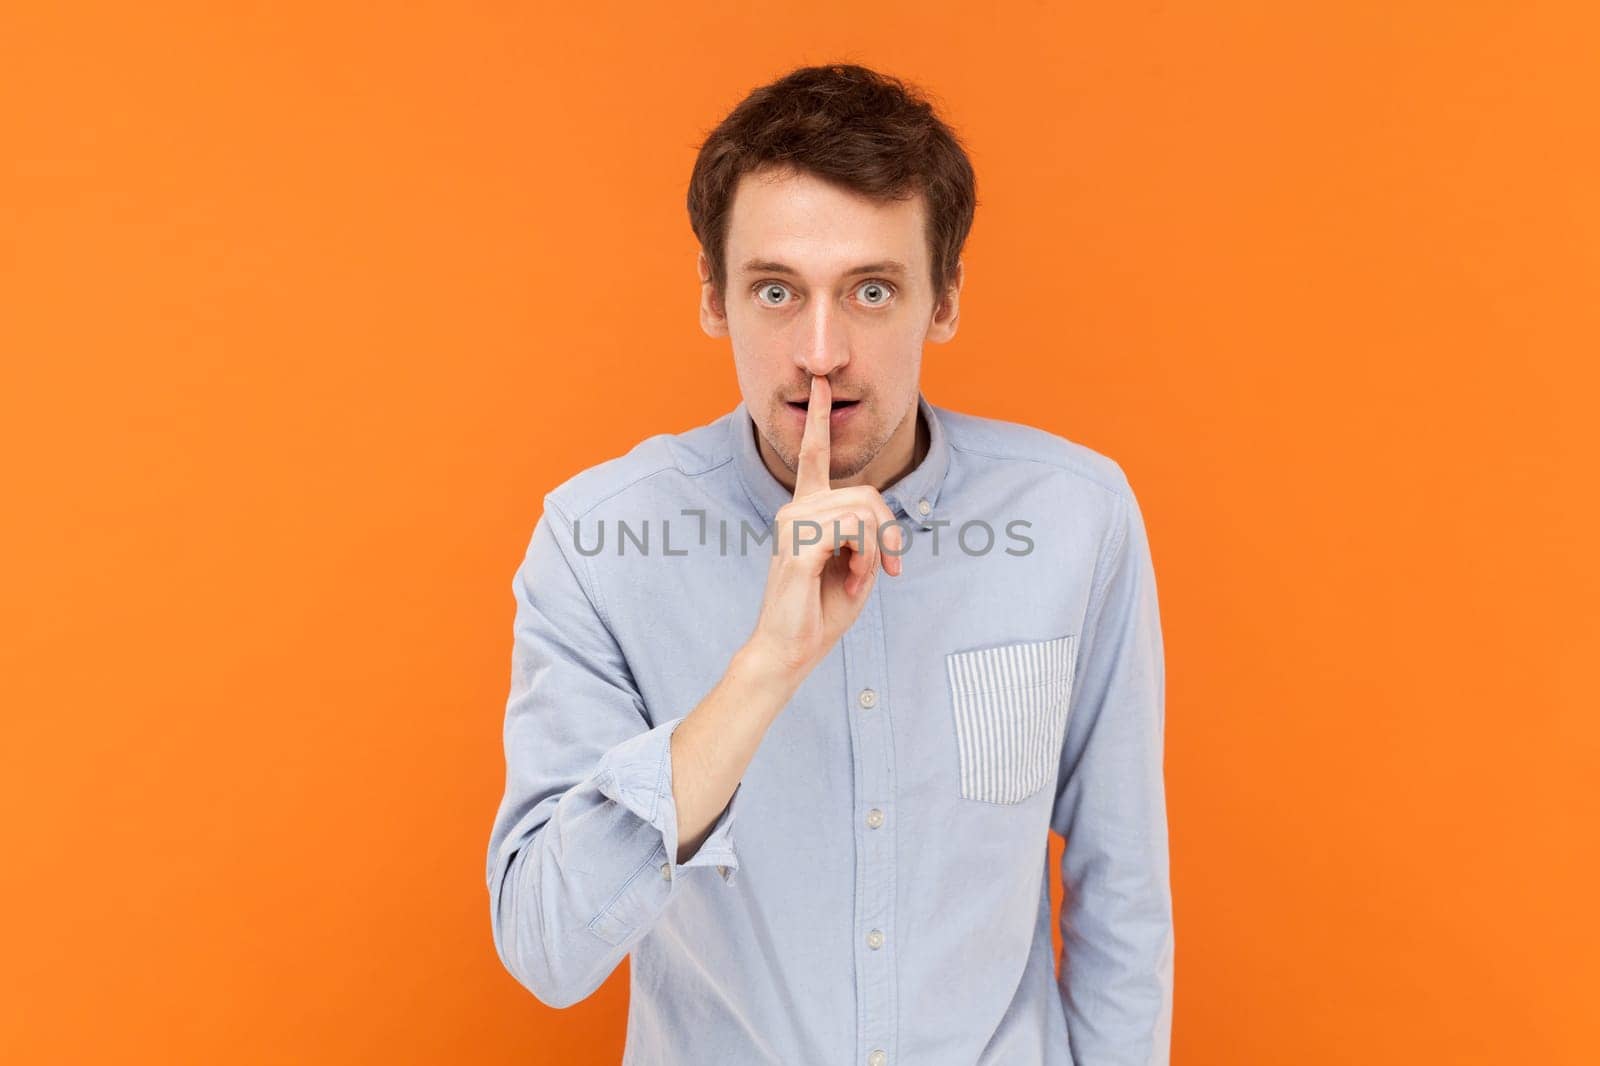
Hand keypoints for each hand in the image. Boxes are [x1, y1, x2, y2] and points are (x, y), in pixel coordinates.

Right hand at [746, 374, 904, 679]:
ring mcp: (793, 524)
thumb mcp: (856, 565)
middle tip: (887, 566)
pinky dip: (865, 558)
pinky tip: (851, 580)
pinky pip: (854, 530)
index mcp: (805, 509)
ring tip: (860, 577)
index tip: (822, 385)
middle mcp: (795, 508)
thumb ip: (866, 533)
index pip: (813, 455)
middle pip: (867, 492)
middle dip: (888, 531)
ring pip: (864, 510)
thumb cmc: (820, 611)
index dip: (820, 420)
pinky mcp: (799, 544)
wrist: (789, 649)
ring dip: (875, 549)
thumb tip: (877, 518)